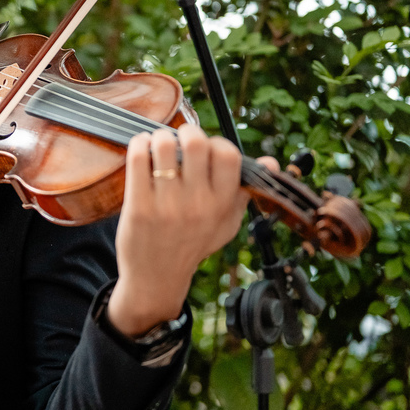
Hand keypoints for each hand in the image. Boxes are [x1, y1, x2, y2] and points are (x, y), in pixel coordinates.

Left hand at [107, 124, 277, 336]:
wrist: (157, 277)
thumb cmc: (193, 244)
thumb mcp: (227, 223)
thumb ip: (245, 192)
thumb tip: (271, 161)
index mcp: (222, 203)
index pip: (228, 155)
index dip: (216, 142)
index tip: (206, 149)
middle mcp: (197, 203)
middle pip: (196, 142)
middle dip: (186, 132)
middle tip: (180, 141)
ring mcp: (167, 204)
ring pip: (164, 145)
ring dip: (159, 138)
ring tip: (158, 146)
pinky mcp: (139, 206)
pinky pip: (137, 158)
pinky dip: (138, 145)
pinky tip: (141, 150)